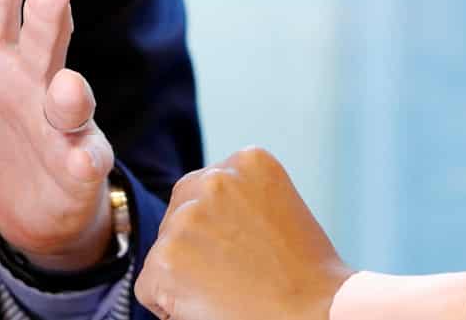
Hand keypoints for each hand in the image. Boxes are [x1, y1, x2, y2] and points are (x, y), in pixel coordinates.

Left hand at [0, 0, 117, 269]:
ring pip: (70, 96)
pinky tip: (80, 159)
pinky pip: (85, 159)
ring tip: (63, 86)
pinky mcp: (78, 165)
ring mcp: (60, 121)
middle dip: (49, 9)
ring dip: (72, 91)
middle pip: (42, 35)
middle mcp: (31, 77)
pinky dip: (84, 158)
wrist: (20, 210)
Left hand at [138, 147, 353, 319]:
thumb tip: (196, 214)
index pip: (204, 190)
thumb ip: (239, 198)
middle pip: (178, 214)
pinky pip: (149, 288)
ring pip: (165, 252)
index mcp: (248, 160)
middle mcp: (214, 179)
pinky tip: (212, 306)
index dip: (219, 229)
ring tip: (232, 289)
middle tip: (237, 273)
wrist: (316, 313)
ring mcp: (187, 218)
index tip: (250, 250)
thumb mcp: (279, 209)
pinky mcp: (166, 259)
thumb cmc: (306, 275)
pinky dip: (171, 306)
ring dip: (186, 274)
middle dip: (195, 245)